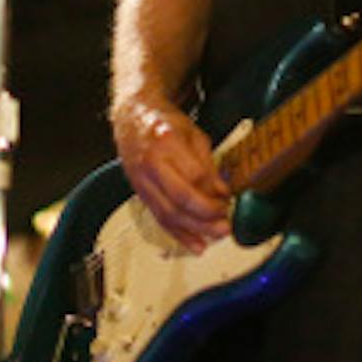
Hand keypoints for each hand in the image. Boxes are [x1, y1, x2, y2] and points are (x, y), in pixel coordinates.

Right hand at [111, 94, 231, 251]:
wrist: (133, 118)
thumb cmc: (166, 124)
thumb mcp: (193, 134)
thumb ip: (207, 164)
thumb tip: (221, 192)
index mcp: (167, 141)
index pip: (195, 175)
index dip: (215, 191)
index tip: (228, 197)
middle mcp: (152, 162)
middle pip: (180, 198)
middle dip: (206, 216)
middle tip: (225, 224)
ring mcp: (143, 180)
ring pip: (169, 213)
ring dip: (195, 230)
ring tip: (216, 237)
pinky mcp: (140, 193)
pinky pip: (159, 219)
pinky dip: (178, 235)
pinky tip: (195, 244)